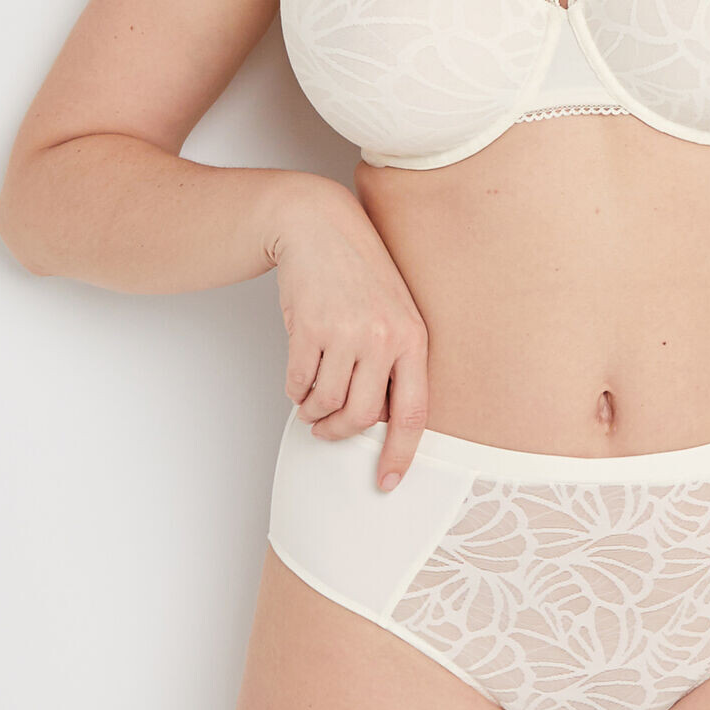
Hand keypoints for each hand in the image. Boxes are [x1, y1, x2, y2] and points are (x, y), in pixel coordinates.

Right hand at [266, 181, 429, 493]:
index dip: (399, 453)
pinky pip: (298, 384)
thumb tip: (379, 423)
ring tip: (311, 399)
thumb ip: (393, 363)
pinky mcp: (310, 328)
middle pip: (361, 417)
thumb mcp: (393, 313)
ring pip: (326, 404)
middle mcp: (384, 337)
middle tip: (327, 429)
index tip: (386, 482)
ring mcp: (346, 333)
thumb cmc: (359, 274)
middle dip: (339, 432)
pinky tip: (299, 376)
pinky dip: (295, 390)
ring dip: (313, 411)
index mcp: (413, 338)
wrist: (320, 227)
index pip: (413, 411)